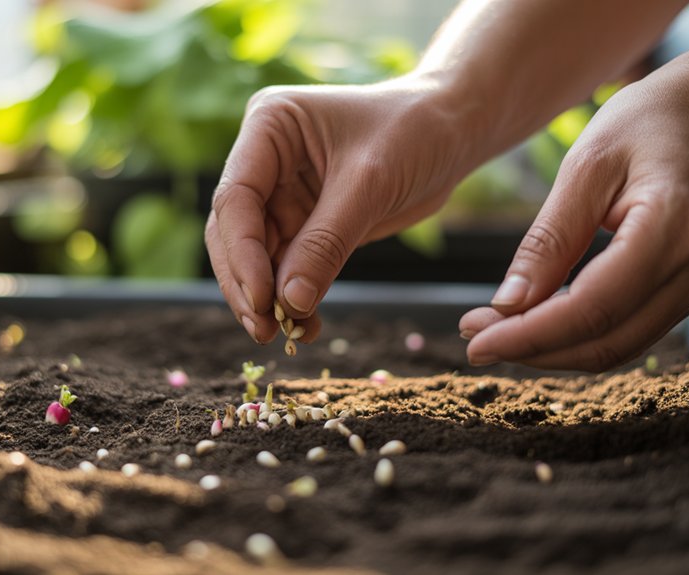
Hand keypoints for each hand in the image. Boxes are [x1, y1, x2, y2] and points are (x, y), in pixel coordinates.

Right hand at [206, 77, 473, 343]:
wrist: (453, 132)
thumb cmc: (414, 131)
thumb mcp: (370, 184)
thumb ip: (326, 242)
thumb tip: (290, 302)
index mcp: (268, 126)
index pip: (236, 198)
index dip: (242, 253)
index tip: (262, 300)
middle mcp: (265, 161)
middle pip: (235, 233)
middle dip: (248, 284)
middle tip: (265, 331)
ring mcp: (282, 195)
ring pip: (257, 258)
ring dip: (268, 300)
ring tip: (286, 336)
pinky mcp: (305, 224)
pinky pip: (289, 269)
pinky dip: (295, 299)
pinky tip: (308, 327)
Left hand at [459, 61, 688, 369]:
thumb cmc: (646, 125)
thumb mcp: (585, 166)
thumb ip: (549, 240)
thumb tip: (507, 307)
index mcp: (674, 227)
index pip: (593, 308)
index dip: (530, 335)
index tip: (476, 341)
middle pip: (605, 340)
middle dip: (533, 349)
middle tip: (475, 339)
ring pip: (617, 347)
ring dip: (552, 350)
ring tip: (497, 332)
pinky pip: (629, 331)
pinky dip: (579, 336)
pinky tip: (537, 323)